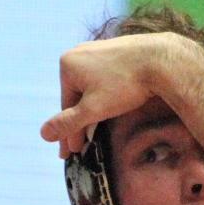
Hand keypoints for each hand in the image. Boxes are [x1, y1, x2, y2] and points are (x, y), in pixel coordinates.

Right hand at [40, 34, 180, 156]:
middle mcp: (78, 53)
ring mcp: (97, 50)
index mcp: (67, 64)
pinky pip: (103, 80)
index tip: (70, 154)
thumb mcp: (93, 110)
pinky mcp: (115, 51)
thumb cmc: (125, 85)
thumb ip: (68, 123)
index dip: (68, 133)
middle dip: (79, 123)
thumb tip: (43, 134)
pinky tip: (108, 109)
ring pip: (90, 90)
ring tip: (93, 133)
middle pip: (76, 98)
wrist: (160, 59)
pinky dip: (103, 98)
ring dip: (91, 112)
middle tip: (80, 147)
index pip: (65, 107)